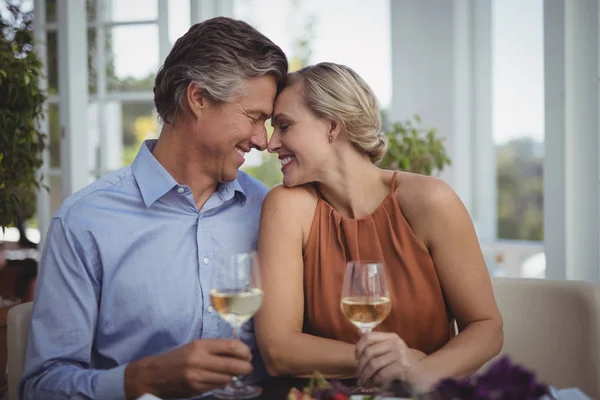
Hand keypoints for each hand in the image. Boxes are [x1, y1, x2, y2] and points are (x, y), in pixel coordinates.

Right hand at [125, 339, 252, 398]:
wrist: (154, 375)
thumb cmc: (177, 357)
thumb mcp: (195, 346)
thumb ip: (215, 348)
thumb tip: (239, 352)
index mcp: (200, 345)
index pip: (231, 346)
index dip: (244, 351)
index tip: (248, 354)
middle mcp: (200, 360)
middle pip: (233, 364)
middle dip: (245, 367)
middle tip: (248, 366)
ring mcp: (198, 377)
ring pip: (227, 378)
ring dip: (234, 376)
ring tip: (235, 373)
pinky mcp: (196, 389)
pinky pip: (217, 386)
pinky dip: (222, 383)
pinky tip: (221, 379)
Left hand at [355, 332, 433, 391]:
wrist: (423, 377)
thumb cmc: (403, 365)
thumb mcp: (389, 352)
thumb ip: (375, 343)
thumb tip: (359, 331)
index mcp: (392, 337)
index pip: (369, 336)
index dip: (359, 347)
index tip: (356, 358)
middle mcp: (396, 343)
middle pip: (369, 352)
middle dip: (361, 366)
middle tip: (358, 375)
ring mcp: (400, 354)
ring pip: (374, 364)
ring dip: (366, 375)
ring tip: (364, 381)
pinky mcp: (403, 367)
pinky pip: (382, 374)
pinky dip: (376, 381)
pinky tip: (376, 384)